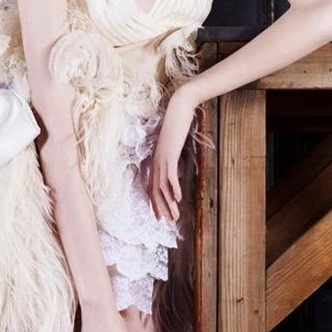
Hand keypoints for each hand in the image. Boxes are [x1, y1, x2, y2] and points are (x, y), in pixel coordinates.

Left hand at [149, 87, 196, 222]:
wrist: (179, 108)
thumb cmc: (177, 124)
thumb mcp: (174, 142)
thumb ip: (173, 153)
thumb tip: (175, 162)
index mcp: (156, 160)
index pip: (152, 186)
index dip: (155, 202)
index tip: (159, 216)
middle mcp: (155, 161)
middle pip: (155, 190)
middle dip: (161, 208)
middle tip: (168, 222)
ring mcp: (161, 158)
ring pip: (162, 186)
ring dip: (169, 203)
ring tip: (175, 216)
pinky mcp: (169, 153)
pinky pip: (170, 174)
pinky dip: (173, 187)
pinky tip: (178, 198)